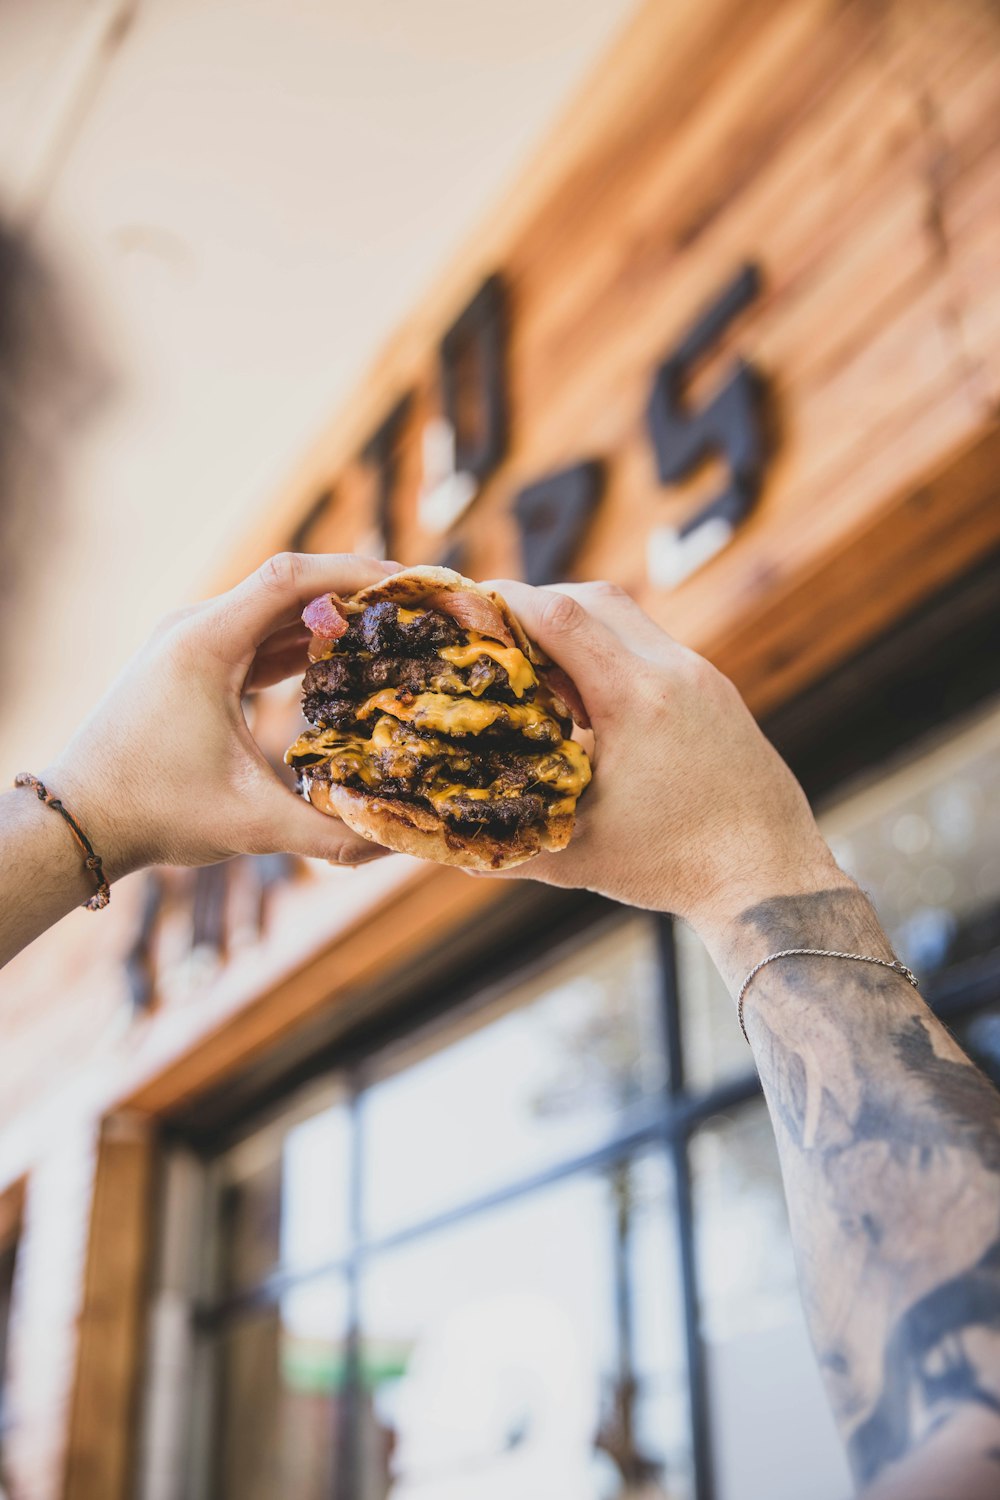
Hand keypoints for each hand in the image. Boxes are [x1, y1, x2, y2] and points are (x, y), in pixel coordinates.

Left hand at [43, 552, 398, 877]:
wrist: (79, 821)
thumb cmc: (154, 812)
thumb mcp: (250, 824)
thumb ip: (327, 833)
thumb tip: (394, 844)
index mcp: (205, 644)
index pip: (289, 578)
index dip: (352, 572)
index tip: (404, 583)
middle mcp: (193, 629)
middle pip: (285, 586)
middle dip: (350, 592)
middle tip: (410, 606)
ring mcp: (186, 644)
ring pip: (268, 611)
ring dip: (324, 616)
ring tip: (385, 628)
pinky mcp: (186, 665)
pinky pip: (252, 637)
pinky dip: (295, 642)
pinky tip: (334, 659)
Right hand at [487, 579, 849, 937]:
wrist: (771, 878)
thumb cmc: (676, 868)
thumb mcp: (576, 854)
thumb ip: (501, 840)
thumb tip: (432, 837)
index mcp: (639, 700)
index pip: (561, 615)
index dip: (504, 600)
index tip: (463, 606)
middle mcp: (676, 672)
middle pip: (592, 598)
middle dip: (534, 607)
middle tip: (490, 634)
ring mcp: (702, 677)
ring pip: (626, 618)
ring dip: (575, 629)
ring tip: (535, 672)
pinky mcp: (716, 691)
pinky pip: (652, 646)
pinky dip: (610, 654)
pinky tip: (586, 701)